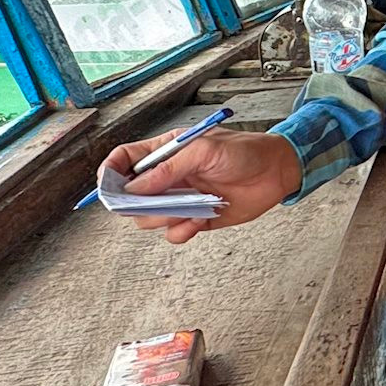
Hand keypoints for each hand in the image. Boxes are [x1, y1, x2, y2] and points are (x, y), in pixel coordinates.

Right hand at [104, 129, 303, 244]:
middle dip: (136, 204)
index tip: (108, 188)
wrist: (277, 171)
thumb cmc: (244, 151)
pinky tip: (200, 221)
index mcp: (165, 152)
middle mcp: (168, 177)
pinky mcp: (196, 219)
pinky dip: (182, 231)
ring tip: (189, 208)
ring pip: (149, 218)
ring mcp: (181, 199)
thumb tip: (134, 187)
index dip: (111, 173)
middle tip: (155, 204)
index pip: (125, 160)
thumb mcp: (204, 151)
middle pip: (130, 196)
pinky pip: (173, 234)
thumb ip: (168, 168)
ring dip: (164, 218)